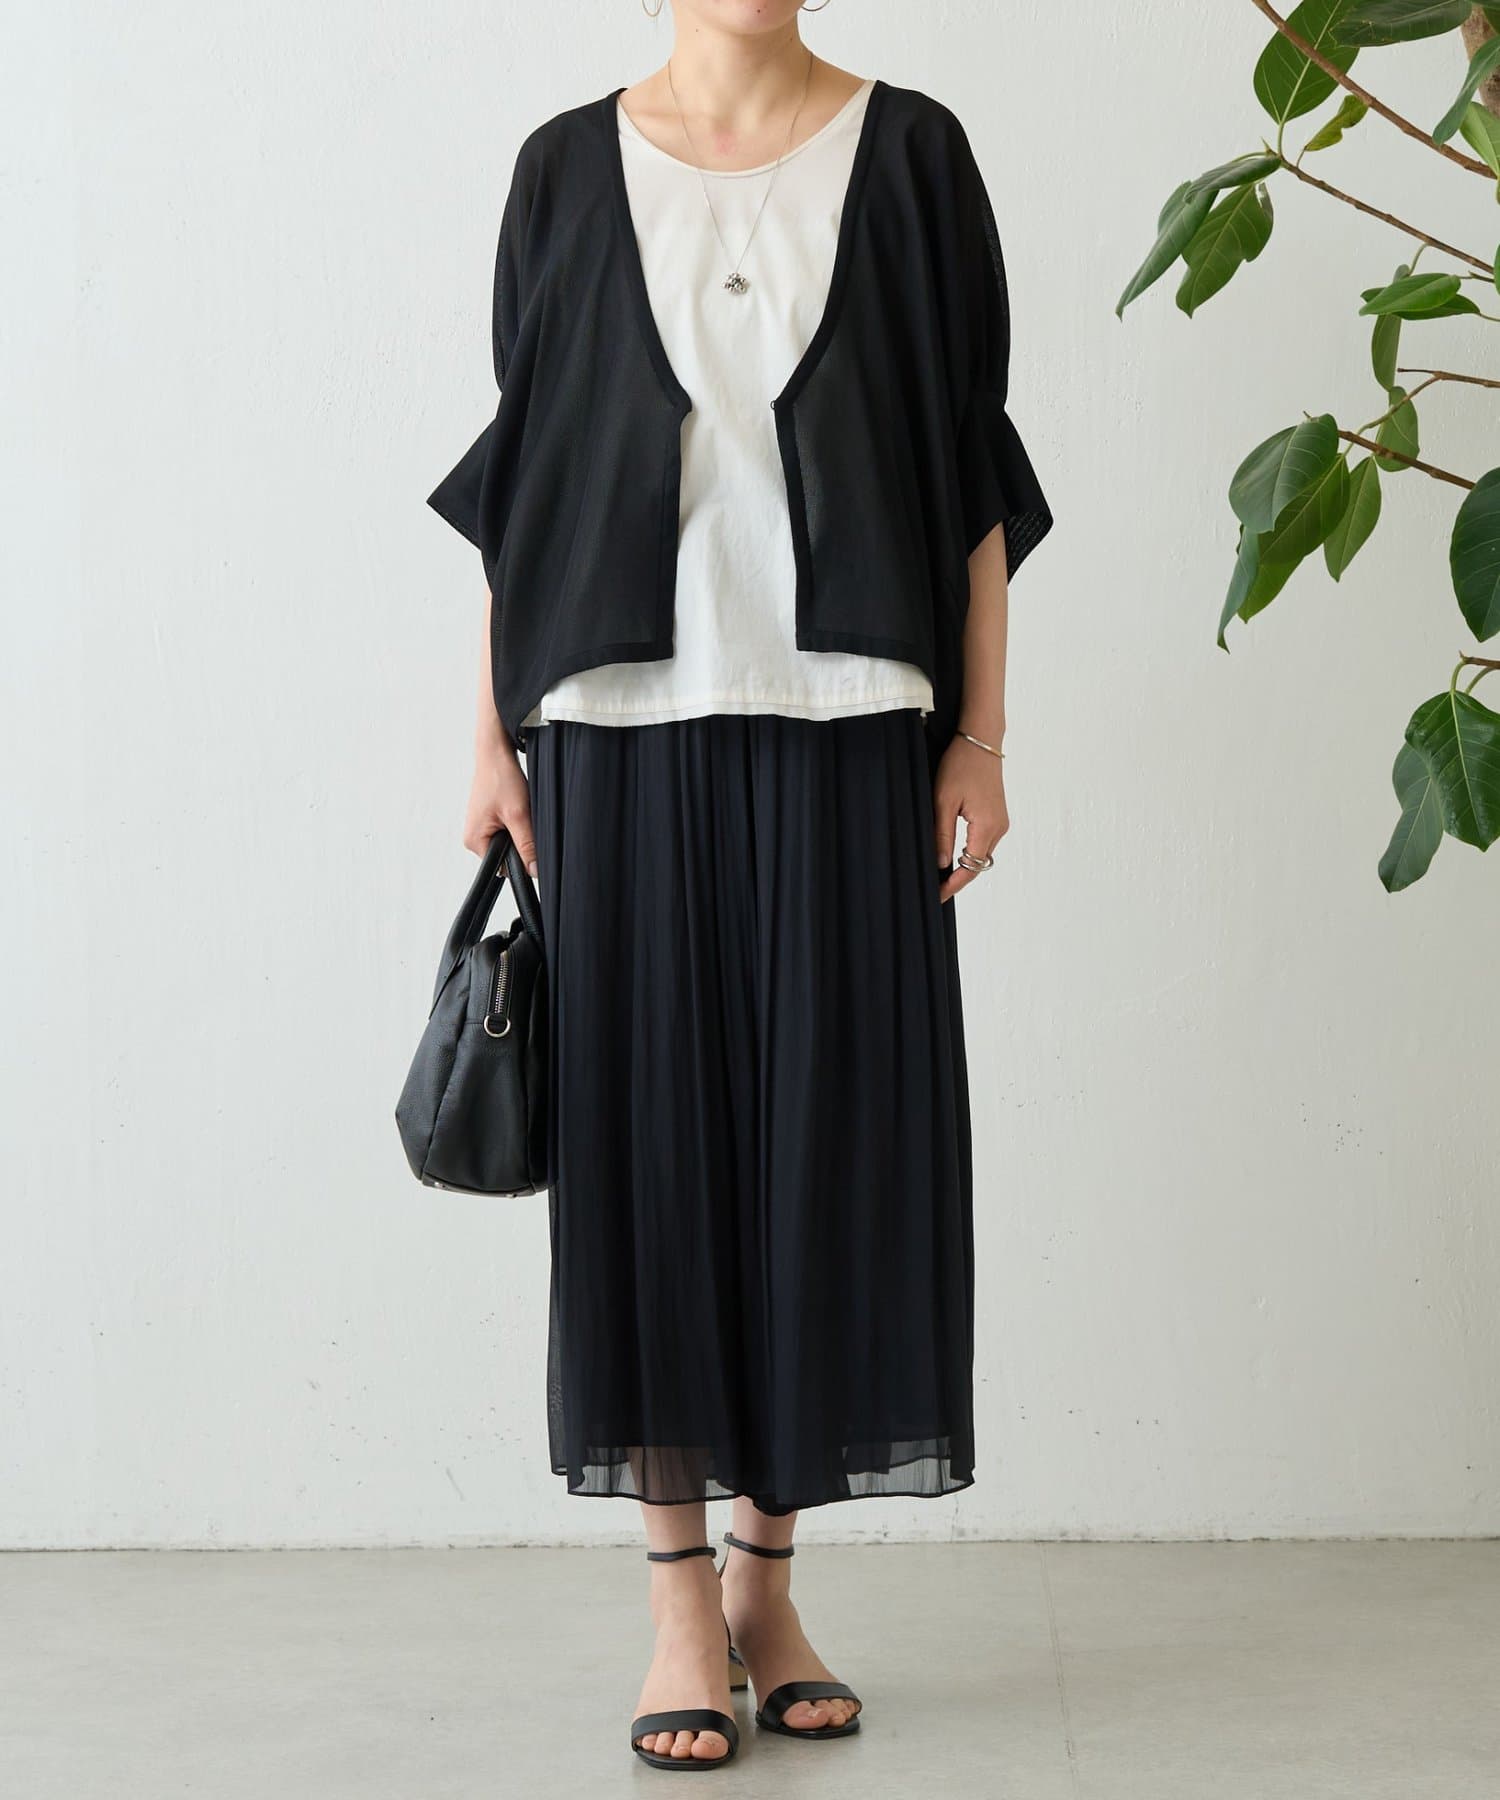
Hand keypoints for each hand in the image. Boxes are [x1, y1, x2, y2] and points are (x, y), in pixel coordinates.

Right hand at [463, 736, 536, 874]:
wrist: (495, 753)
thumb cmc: (500, 778)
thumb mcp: (518, 815)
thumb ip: (526, 845)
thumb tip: (534, 871)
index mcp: (474, 841)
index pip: (503, 868)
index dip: (521, 859)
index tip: (529, 842)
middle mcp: (474, 837)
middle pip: (506, 856)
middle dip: (521, 842)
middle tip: (523, 818)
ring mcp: (481, 828)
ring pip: (510, 842)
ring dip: (519, 829)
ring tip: (517, 809)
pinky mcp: (488, 819)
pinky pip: (508, 830)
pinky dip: (516, 821)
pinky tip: (516, 806)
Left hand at [933, 735, 1007, 903]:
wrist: (980, 741)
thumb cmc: (961, 765)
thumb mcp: (943, 801)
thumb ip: (942, 834)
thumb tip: (941, 863)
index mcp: (986, 826)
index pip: (971, 867)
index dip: (954, 884)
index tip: (938, 896)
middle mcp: (998, 827)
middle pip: (978, 865)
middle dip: (958, 879)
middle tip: (935, 889)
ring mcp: (1000, 822)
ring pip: (982, 855)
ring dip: (964, 866)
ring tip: (941, 875)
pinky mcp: (997, 816)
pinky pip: (984, 842)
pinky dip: (970, 853)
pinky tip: (953, 856)